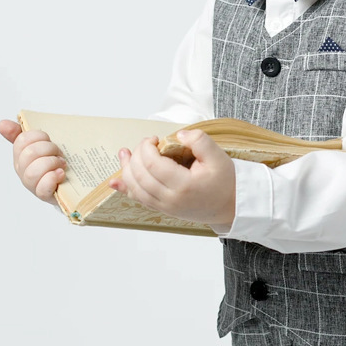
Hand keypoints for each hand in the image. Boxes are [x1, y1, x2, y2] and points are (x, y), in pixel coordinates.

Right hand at [0, 119, 66, 202]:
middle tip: (59, 153)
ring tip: (62, 164)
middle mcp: (23, 171)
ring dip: (51, 163)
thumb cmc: (55, 162)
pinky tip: (60, 173)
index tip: (50, 140)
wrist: (73, 184)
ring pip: (33, 172)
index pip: (22, 140)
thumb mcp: (42, 144)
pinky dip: (52, 178)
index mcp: (21, 156)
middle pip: (28, 154)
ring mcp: (33, 185)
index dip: (39, 136)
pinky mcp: (45, 196)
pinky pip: (42, 188)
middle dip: (48, 149)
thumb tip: (2, 124)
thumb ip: (22, 133)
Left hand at [109, 129, 235, 226]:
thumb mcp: (219, 157)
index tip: (155, 139)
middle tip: (147, 143)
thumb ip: (200, 141)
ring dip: (126, 169)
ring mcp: (165, 207)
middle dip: (137, 155)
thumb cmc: (225, 182)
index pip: (153, 164)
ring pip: (135, 188)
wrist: (231, 207)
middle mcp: (171, 199)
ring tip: (125, 153)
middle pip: (140, 175)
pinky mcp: (163, 209)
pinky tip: (115, 182)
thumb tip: (178, 135)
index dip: (147, 148)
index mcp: (184, 185)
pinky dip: (126, 189)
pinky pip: (138, 199)